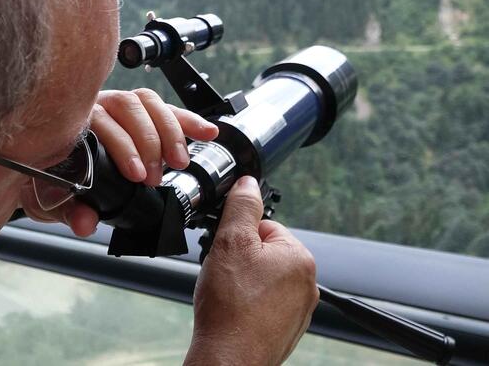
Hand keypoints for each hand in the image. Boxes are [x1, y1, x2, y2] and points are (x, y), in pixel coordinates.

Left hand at [20, 88, 218, 236]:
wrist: (46, 175)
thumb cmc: (47, 183)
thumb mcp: (50, 202)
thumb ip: (68, 211)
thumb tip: (85, 222)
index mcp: (71, 125)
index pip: (99, 121)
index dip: (122, 145)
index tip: (136, 175)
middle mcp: (92, 108)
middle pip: (127, 107)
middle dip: (148, 143)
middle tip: (154, 178)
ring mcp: (115, 106)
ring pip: (147, 102)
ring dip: (169, 131)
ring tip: (179, 162)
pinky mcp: (139, 114)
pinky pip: (164, 109)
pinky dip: (187, 120)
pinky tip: (207, 132)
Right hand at [185, 176, 318, 365]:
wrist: (229, 358)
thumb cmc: (230, 307)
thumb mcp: (230, 242)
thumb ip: (241, 207)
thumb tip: (248, 183)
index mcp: (299, 257)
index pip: (265, 227)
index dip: (238, 236)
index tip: (226, 253)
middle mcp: (306, 283)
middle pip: (264, 253)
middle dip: (241, 261)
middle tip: (224, 276)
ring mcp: (298, 309)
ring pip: (262, 280)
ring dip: (242, 283)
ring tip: (227, 296)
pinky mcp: (285, 329)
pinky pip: (262, 305)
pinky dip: (246, 305)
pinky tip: (233, 312)